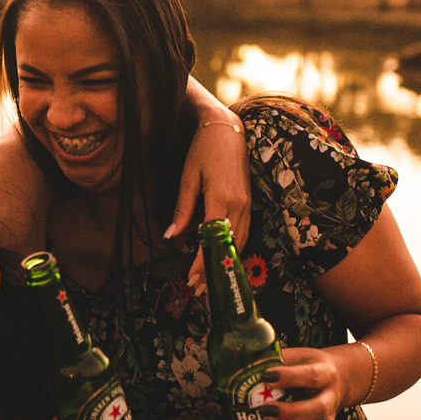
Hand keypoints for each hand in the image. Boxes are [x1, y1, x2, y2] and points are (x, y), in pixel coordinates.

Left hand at [167, 113, 250, 286]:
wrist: (227, 130)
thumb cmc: (203, 150)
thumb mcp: (188, 177)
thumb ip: (182, 209)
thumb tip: (171, 236)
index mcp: (221, 198)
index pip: (213, 240)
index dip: (203, 262)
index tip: (192, 279)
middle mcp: (239, 205)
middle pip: (229, 247)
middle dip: (214, 269)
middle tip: (198, 289)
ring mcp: (247, 204)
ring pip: (239, 242)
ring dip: (225, 262)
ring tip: (208, 278)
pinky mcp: (249, 202)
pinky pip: (242, 232)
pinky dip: (232, 248)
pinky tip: (220, 256)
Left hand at [256, 347, 343, 419]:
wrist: (337, 376)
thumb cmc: (305, 367)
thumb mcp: (294, 356)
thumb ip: (269, 358)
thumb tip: (231, 360)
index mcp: (323, 374)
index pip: (310, 375)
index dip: (289, 376)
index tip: (266, 376)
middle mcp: (329, 399)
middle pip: (319, 408)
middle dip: (292, 412)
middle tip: (265, 411)